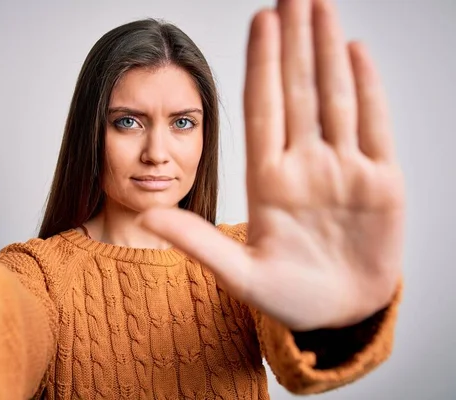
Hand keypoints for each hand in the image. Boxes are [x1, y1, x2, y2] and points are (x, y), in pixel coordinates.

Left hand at [139, 0, 403, 330]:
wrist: (338, 318)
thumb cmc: (288, 299)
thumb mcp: (240, 275)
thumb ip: (198, 242)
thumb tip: (145, 217)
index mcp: (268, 181)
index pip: (263, 109)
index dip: (262, 64)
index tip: (259, 21)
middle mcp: (304, 165)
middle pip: (299, 91)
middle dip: (294, 42)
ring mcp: (343, 170)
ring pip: (335, 97)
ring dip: (326, 51)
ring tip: (320, 6)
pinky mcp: (381, 182)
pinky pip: (374, 126)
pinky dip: (367, 90)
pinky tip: (353, 52)